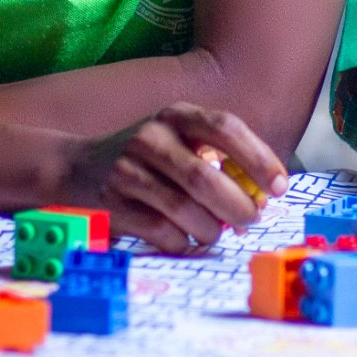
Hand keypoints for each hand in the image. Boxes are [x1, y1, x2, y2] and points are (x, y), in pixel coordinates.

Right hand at [62, 103, 286, 253]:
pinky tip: (186, 239)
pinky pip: (160, 230)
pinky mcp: (112, 202)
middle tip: (251, 220)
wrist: (76, 168)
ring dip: (210, 229)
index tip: (280, 187)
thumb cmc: (147, 160)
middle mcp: (151, 136)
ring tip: (215, 232)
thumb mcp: (180, 143)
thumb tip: (262, 196)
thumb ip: (219, 161)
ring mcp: (127, 169)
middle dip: (237, 206)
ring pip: (183, 209)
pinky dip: (182, 241)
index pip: (225, 127)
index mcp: (176, 114)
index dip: (258, 157)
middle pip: (204, 176)